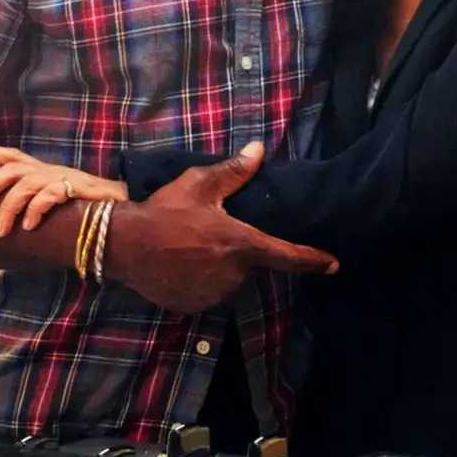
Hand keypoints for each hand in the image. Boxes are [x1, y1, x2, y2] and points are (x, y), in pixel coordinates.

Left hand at [0, 144, 127, 237]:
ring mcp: (62, 178)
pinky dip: (36, 210)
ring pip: (25, 185)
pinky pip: (50, 195)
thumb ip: (31, 205)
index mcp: (40, 170)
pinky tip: (29, 226)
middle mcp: (48, 170)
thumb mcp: (51, 200)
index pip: (9, 155)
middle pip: (10, 169)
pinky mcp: (77, 189)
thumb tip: (1, 224)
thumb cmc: (81, 207)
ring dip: (8, 208)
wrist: (120, 206)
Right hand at [105, 142, 338, 314]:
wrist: (123, 246)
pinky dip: (204, 281)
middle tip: (214, 233)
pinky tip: (184, 264)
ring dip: (224, 268)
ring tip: (195, 247)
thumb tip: (259, 150)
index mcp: (241, 245)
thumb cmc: (164, 211)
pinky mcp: (195, 307)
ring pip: (233, 281)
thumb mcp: (199, 185)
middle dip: (242, 252)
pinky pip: (211, 293)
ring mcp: (214, 295)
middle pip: (254, 266)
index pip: (287, 255)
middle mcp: (234, 276)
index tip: (333, 264)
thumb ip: (234, 171)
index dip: (313, 260)